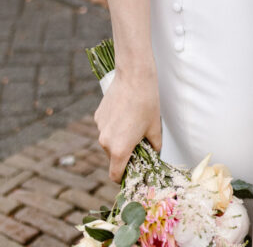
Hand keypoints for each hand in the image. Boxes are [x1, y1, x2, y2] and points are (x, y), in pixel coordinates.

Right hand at [95, 66, 161, 181]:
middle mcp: (105, 141)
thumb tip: (154, 154)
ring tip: (133, 122)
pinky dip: (114, 125)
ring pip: (109, 141)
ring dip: (119, 138)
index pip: (115, 175)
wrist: (134, 76)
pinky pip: (106, 127)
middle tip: (139, 142)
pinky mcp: (98, 115)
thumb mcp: (154, 128)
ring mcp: (100, 127)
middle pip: (113, 157)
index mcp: (119, 149)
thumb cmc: (147, 102)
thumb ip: (154, 147)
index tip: (132, 171)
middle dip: (124, 154)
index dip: (123, 177)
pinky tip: (125, 112)